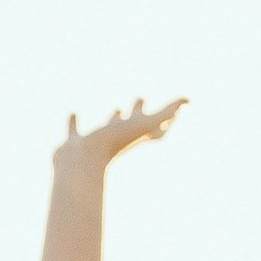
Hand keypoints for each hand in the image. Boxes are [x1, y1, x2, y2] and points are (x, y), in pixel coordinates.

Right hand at [53, 99, 186, 181]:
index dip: (167, 117)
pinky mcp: (75, 145)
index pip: (156, 127)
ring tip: (116, 108)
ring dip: (114, 118)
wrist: (82, 163)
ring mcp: (96, 143)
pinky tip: (73, 113)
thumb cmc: (114, 144)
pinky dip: (74, 122)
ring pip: (108, 129)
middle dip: (138, 111)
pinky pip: (75, 131)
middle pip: (133, 125)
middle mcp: (117, 140)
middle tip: (141, 97)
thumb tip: (188, 100)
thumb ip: (166, 112)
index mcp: (134, 136)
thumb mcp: (145, 125)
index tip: (176, 108)